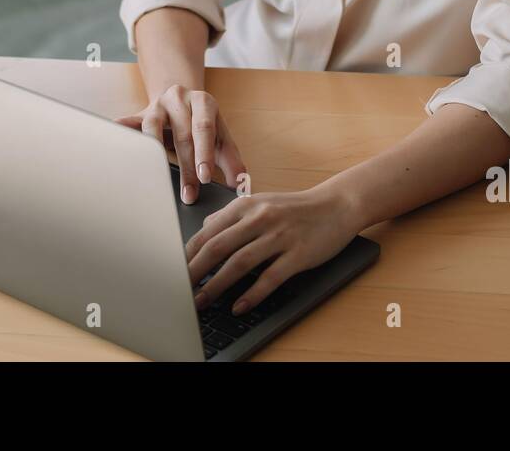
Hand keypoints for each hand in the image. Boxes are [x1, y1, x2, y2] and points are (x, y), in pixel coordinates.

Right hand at [116, 85, 246, 204]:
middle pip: (182, 134)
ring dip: (156, 155)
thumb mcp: (221, 138)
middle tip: (189, 194)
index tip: (206, 177)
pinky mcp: (140, 114)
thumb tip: (241, 185)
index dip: (205, 153)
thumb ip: (232, 160)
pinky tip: (115, 132)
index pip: (204, 128)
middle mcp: (180, 99)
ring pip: (153, 127)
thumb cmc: (203, 124)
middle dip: (186, 167)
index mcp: (203, 102)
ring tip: (157, 176)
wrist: (181, 99)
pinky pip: (130, 122)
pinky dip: (122, 128)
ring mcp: (157, 105)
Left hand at [184, 181, 361, 315]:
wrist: (337, 205)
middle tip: (178, 291)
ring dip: (216, 285)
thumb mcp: (260, 203)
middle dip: (194, 272)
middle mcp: (260, 218)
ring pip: (239, 263)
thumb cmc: (295, 208)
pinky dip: (252, 294)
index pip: (208, 232)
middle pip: (218, 247)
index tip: (172, 272)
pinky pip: (270, 277)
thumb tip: (203, 231)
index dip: (187, 255)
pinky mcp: (298, 254)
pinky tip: (239, 306)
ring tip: (201, 301)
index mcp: (246, 206)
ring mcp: (280, 236)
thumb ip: (231, 216)